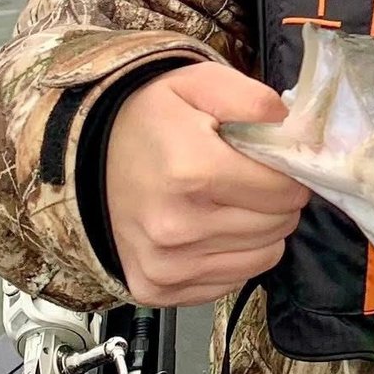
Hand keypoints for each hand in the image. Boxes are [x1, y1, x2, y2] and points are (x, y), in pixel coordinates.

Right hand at [105, 62, 309, 305]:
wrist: (84, 158)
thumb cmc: (150, 121)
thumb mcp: (196, 84)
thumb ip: (249, 97)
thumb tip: (286, 122)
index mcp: (193, 172)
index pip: (286, 191)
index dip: (288, 174)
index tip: (271, 163)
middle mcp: (178, 227)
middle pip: (278, 225)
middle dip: (276, 202)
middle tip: (249, 182)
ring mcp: (166, 264)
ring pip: (263, 257)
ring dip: (259, 231)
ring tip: (228, 204)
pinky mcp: (157, 289)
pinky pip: (232, 281)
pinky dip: (233, 257)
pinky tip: (208, 230)